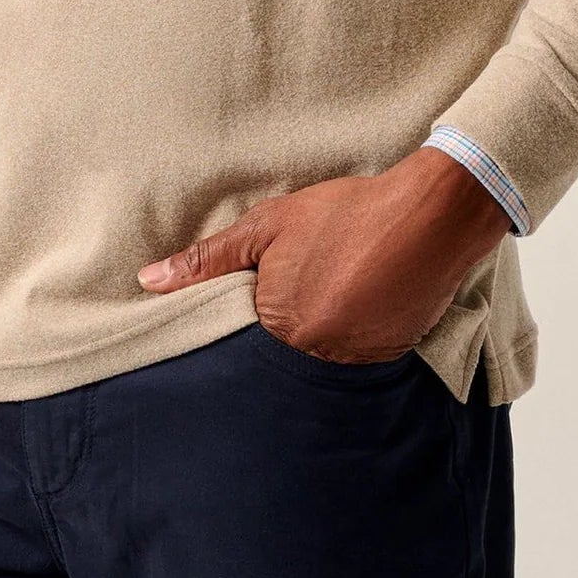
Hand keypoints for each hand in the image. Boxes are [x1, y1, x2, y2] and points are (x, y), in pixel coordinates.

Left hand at [136, 148, 513, 362]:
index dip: (240, 322)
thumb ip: (207, 259)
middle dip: (277, 335)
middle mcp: (314, 356)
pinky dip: (347, 339)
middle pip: (277, 357)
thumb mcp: (268, 226)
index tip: (250, 304)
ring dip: (315, 337)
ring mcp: (354, 362)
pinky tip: (354, 305)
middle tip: (296, 299)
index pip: (239, 344)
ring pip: (315, 362)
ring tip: (327, 300)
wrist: (429, 217)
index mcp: (278, 325)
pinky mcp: (386, 359)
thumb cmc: (345, 214)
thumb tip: (147, 283)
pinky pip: (353, 362)